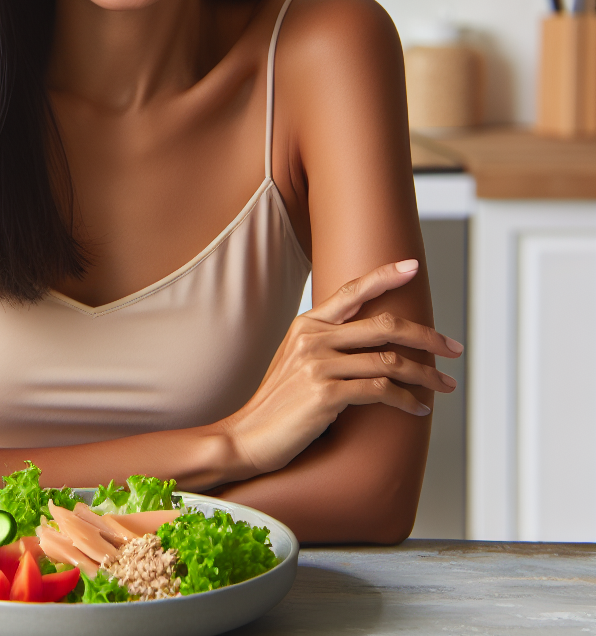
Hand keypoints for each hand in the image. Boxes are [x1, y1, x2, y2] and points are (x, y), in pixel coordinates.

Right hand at [216, 259, 462, 479]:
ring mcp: (318, 365)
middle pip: (384, 326)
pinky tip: (418, 408)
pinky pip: (381, 391)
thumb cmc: (279, 402)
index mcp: (307, 324)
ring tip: (444, 385)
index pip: (352, 290)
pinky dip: (407, 401)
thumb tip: (372, 343)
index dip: (385, 276)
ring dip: (426, 375)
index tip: (412, 266)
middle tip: (452, 347)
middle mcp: (313, 338)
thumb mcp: (297, 360)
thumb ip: (328, 344)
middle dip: (427, 336)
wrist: (249, 435)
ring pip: (390, 361)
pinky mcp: (326, 394)